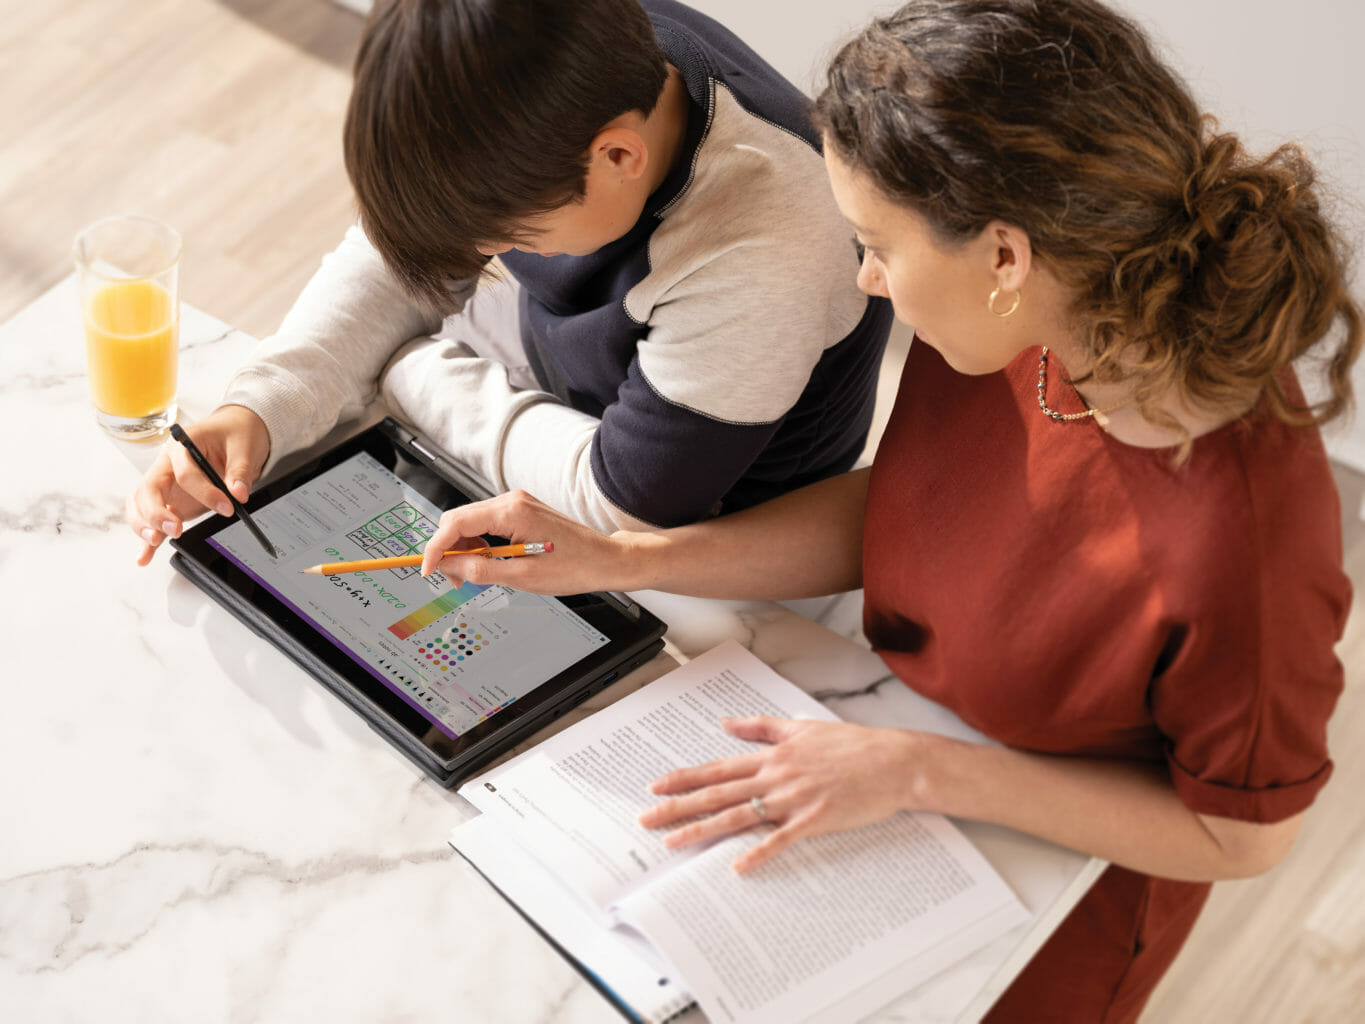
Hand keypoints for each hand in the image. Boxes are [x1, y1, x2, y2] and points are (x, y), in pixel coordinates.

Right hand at [125, 405, 270, 565]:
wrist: (233, 432)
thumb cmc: (234, 434)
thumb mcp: (244, 446)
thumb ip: (240, 470)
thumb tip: (238, 493)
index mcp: (181, 446)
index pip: (185, 472)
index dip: (205, 492)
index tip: (228, 506)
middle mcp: (166, 466)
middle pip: (148, 489)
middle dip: (157, 512)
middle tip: (175, 530)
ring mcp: (165, 485)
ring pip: (140, 504)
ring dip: (144, 524)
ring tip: (155, 541)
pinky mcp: (170, 500)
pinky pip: (151, 518)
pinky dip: (147, 538)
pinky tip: (144, 557)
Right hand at [420, 489, 635, 594]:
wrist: (605, 560)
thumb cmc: (574, 567)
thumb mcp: (521, 576)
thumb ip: (479, 570)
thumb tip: (449, 567)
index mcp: (511, 512)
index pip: (455, 522)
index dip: (436, 548)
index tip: (428, 570)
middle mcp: (512, 500)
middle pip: (458, 519)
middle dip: (449, 549)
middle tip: (454, 580)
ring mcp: (517, 503)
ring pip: (471, 521)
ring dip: (465, 548)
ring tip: (474, 575)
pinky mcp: (521, 510)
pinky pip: (487, 523)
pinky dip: (480, 543)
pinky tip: (488, 562)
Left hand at [638, 717, 941, 872]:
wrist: (893, 762)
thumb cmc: (852, 746)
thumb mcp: (802, 727)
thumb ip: (761, 727)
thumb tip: (726, 723)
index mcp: (772, 755)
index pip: (718, 768)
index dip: (684, 778)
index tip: (655, 786)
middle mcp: (776, 776)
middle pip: (718, 793)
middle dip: (678, 806)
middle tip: (646, 820)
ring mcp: (794, 799)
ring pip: (739, 816)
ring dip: (703, 830)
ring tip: (673, 842)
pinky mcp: (815, 819)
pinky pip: (780, 839)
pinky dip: (758, 853)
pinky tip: (737, 867)